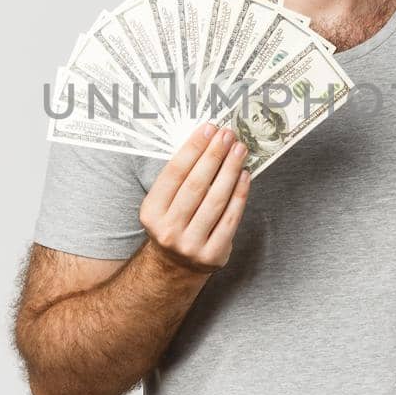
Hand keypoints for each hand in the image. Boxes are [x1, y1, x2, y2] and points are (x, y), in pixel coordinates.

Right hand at [139, 121, 251, 276]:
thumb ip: (180, 177)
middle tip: (228, 135)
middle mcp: (168, 230)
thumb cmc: (174, 223)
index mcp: (151, 212)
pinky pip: (230, 218)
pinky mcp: (212, 254)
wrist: (176, 265)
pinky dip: (240, 194)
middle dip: (214, 156)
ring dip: (230, 171)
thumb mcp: (164, 203)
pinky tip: (245, 175)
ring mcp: (190, 245)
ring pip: (215, 200)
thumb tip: (207, 140)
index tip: (209, 129)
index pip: (174, 173)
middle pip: (196, 185)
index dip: (193, 148)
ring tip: (240, 150)